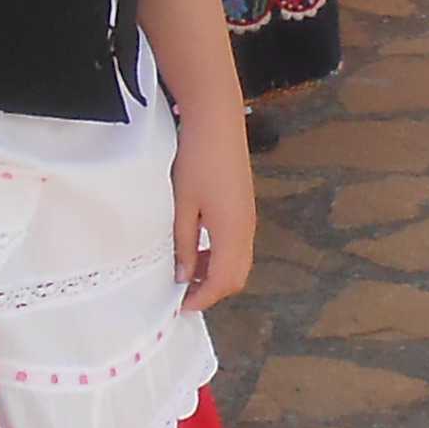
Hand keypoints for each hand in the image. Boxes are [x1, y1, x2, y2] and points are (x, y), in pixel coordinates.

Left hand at [174, 115, 257, 309]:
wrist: (216, 122)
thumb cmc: (196, 161)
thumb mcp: (182, 206)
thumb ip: (184, 244)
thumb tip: (184, 277)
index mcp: (232, 232)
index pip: (223, 281)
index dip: (203, 298)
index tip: (179, 305)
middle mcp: (246, 229)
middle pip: (237, 276)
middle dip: (212, 290)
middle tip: (183, 292)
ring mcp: (248, 217)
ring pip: (239, 261)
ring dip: (216, 272)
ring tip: (187, 269)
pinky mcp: (244, 206)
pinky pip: (237, 244)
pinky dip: (220, 255)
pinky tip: (198, 245)